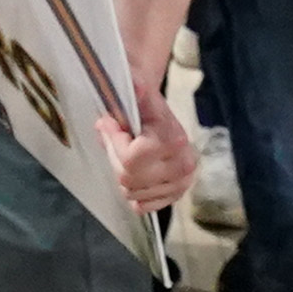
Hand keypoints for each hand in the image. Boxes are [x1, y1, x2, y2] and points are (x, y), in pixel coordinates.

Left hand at [100, 85, 198, 213]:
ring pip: (132, 193)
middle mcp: (183, 166)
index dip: (113, 143)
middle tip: (114, 138)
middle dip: (114, 157)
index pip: (131, 158)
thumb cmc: (143, 101)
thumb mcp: (136, 86)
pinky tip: (134, 172)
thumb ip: (135, 85)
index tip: (109, 124)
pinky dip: (133, 192)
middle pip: (128, 178)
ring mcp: (182, 184)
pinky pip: (143, 206)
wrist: (158, 111)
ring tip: (126, 152)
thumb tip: (137, 86)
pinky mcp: (176, 195)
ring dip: (122, 174)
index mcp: (174, 139)